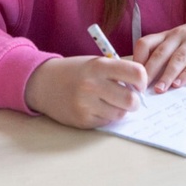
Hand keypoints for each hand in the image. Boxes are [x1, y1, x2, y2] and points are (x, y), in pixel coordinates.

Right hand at [24, 55, 146, 127]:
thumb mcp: (95, 63)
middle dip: (135, 102)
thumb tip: (140, 90)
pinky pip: (106, 122)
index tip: (138, 84)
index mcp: (99, 66)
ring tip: (110, 102)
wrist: (43, 83)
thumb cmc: (75, 72)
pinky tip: (96, 107)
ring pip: (120, 114)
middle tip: (130, 98)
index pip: (136, 73)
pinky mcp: (82, 120)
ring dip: (120, 110)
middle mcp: (93, 85)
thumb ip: (117, 73)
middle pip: (131, 100)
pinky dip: (106, 116)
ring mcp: (86, 104)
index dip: (142, 80)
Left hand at [134, 17, 185, 92]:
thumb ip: (163, 54)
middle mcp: (178, 35)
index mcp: (167, 35)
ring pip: (177, 58)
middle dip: (149, 71)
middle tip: (141, 88)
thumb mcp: (177, 41)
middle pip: (160, 52)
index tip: (133, 77)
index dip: (137, 59)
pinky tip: (179, 84)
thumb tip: (143, 77)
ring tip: (159, 89)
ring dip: (167, 75)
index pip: (145, 43)